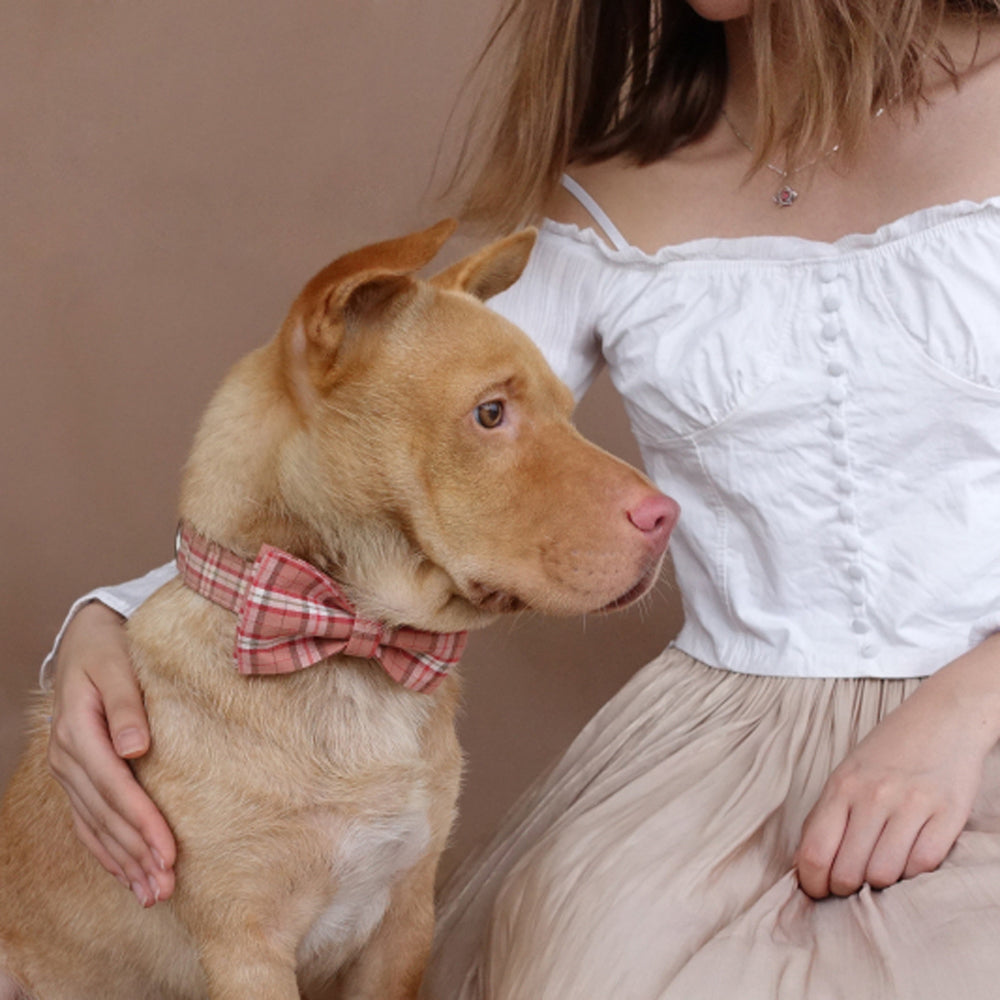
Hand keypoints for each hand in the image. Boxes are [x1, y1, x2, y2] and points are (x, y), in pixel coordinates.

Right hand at [48, 602, 175, 906]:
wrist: (84, 641)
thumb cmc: (109, 651)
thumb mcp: (118, 667)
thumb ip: (128, 706)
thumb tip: (137, 749)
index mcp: (78, 733)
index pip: (115, 788)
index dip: (142, 822)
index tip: (169, 852)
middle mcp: (67, 759)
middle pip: (105, 816)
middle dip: (137, 854)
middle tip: (167, 887)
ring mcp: (68, 772)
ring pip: (96, 827)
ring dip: (125, 863)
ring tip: (154, 893)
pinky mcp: (76, 778)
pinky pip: (88, 823)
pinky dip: (107, 852)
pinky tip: (127, 875)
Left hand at [795, 638, 999, 898]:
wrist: (944, 716)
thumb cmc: (889, 750)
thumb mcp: (848, 773)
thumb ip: (830, 814)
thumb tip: (809, 863)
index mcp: (842, 786)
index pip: (815, 851)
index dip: (812, 883)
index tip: (817, 891)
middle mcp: (873, 796)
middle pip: (848, 870)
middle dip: (845, 888)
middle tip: (850, 886)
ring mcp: (912, 805)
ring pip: (884, 874)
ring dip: (880, 884)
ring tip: (880, 871)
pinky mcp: (948, 814)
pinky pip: (923, 865)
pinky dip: (913, 872)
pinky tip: (908, 859)